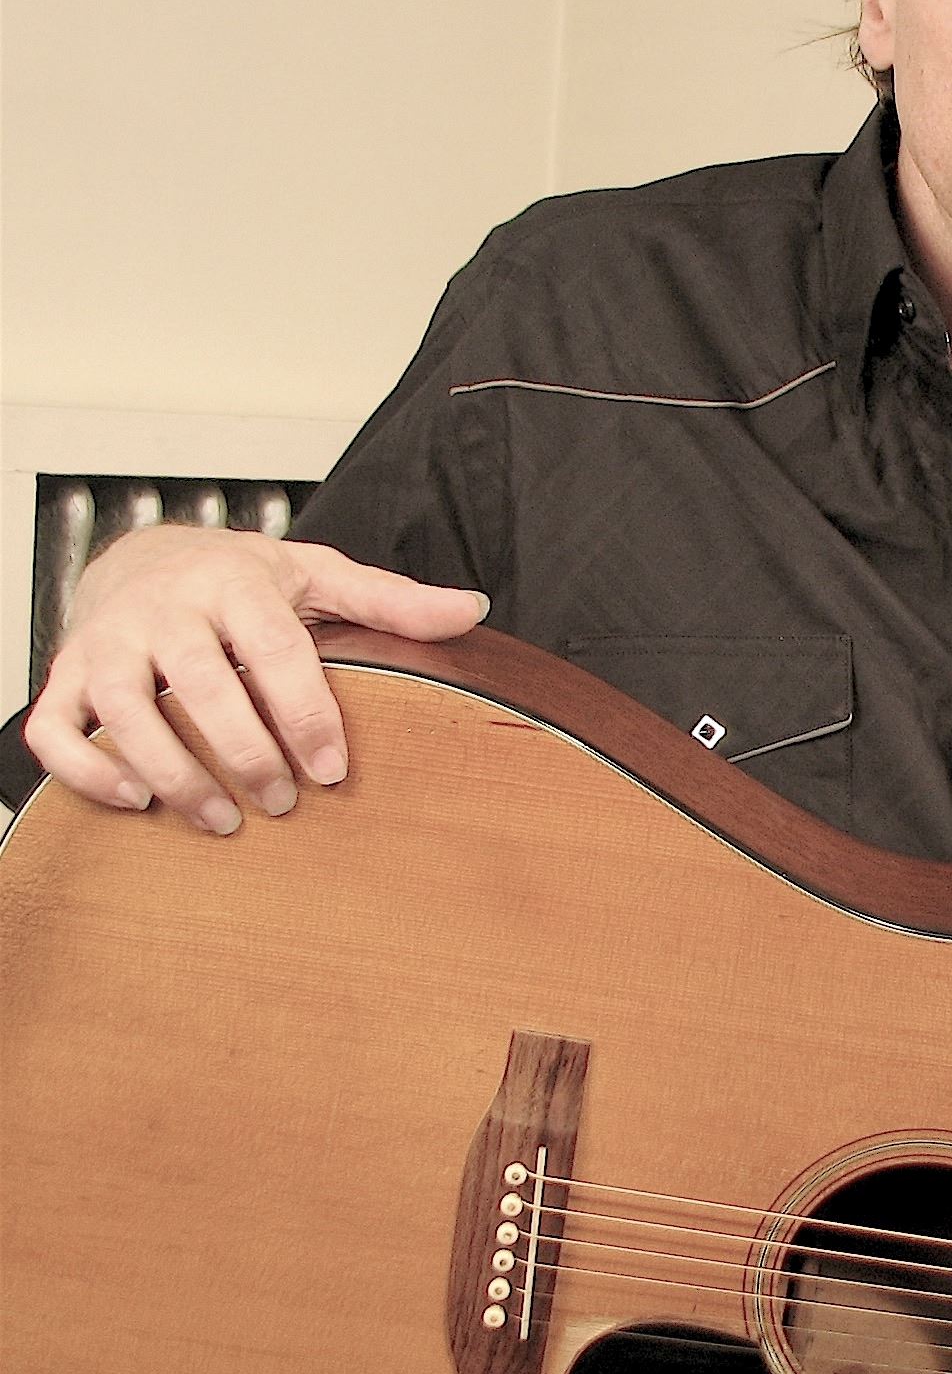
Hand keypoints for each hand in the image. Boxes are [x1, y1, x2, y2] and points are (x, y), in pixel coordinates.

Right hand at [24, 525, 488, 832]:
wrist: (141, 555)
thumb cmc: (240, 578)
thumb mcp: (319, 575)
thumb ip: (391, 599)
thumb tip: (471, 609)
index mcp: (234, 582)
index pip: (274, 649)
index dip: (305, 712)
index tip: (333, 770)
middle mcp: (164, 610)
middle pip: (202, 686)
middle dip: (245, 752)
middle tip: (284, 803)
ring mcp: (107, 645)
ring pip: (127, 714)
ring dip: (175, 775)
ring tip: (223, 819)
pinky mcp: (65, 678)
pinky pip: (57, 731)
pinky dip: (86, 772)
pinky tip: (138, 802)